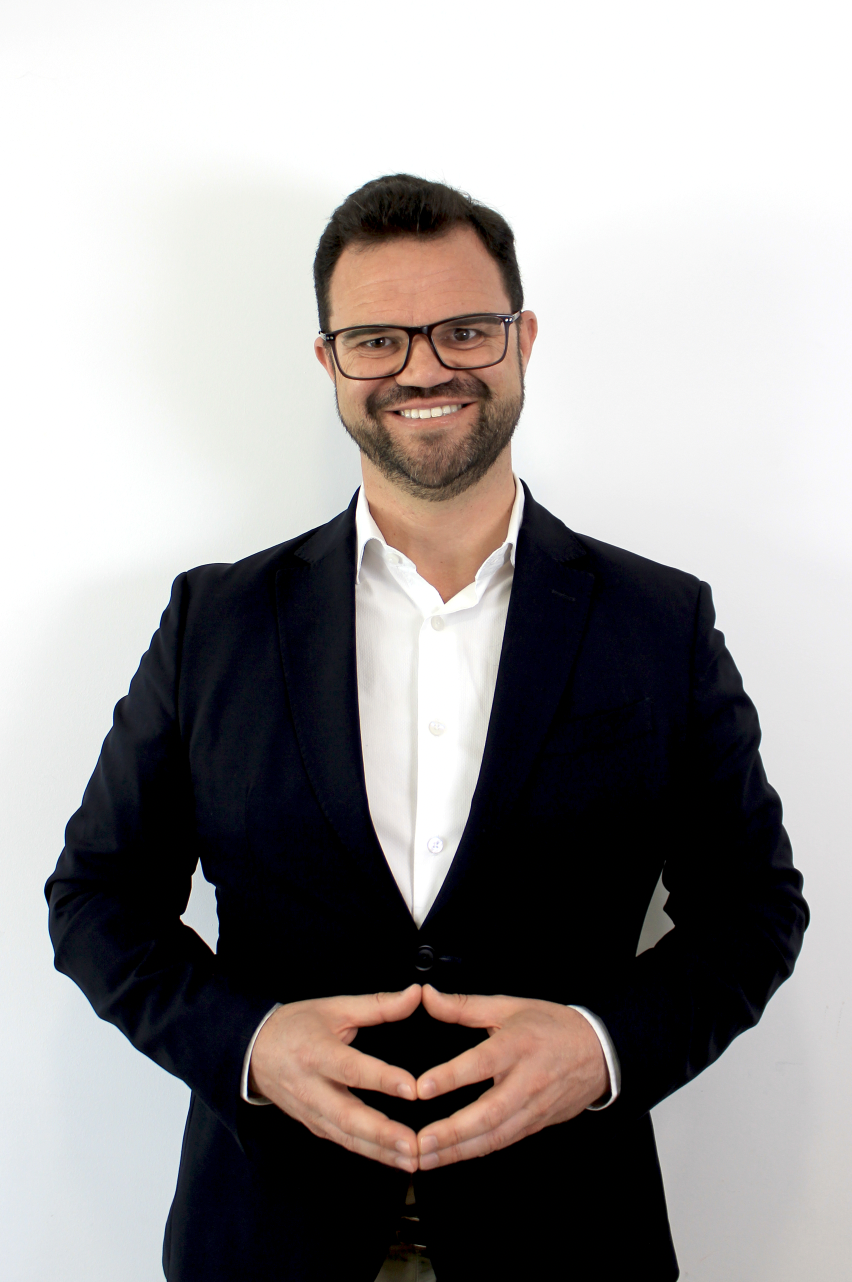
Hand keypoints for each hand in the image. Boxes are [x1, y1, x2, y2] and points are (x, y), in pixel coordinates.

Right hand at [248, 984, 422, 1171]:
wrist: (252, 1050)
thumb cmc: (296, 1025)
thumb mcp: (334, 1007)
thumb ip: (378, 1005)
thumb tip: (415, 994)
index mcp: (316, 1052)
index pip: (352, 1069)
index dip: (382, 1079)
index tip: (413, 1089)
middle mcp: (311, 1087)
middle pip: (347, 1115)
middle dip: (382, 1133)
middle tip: (414, 1144)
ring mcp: (311, 1110)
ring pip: (346, 1136)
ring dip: (380, 1151)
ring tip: (412, 1159)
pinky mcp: (313, 1125)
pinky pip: (343, 1141)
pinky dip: (369, 1153)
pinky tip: (394, 1158)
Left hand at [413, 986, 608, 1168]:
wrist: (599, 1052)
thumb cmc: (550, 1025)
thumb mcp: (509, 1006)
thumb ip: (464, 1005)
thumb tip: (427, 995)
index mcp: (519, 1044)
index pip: (483, 1062)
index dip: (452, 1076)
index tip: (422, 1087)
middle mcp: (528, 1080)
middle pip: (490, 1111)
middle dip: (454, 1130)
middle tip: (421, 1140)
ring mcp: (534, 1106)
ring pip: (496, 1135)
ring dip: (459, 1150)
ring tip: (426, 1157)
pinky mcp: (537, 1124)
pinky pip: (504, 1142)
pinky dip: (476, 1151)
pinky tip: (450, 1158)